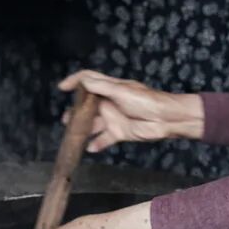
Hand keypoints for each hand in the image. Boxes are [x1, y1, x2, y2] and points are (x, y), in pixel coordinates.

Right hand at [58, 70, 203, 151]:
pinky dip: (96, 144)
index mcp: (110, 87)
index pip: (88, 80)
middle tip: (66, 120)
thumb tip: (83, 81)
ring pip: (93, 124)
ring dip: (82, 130)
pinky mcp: (119, 132)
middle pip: (86, 106)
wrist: (166, 119)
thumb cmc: (146, 100)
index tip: (62, 88)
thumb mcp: (122, 91)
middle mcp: (109, 102)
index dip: (74, 81)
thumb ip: (101, 87)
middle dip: (75, 112)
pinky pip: (104, 139)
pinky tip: (90, 147)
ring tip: (74, 136)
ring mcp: (113, 118)